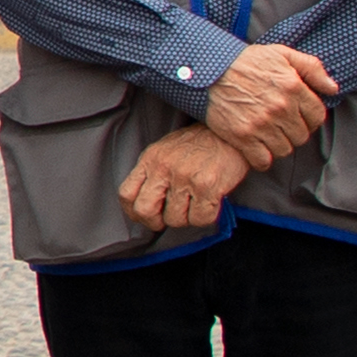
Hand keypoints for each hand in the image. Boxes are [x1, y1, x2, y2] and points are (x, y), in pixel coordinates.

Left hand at [122, 123, 252, 237]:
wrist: (229, 134)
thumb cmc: (198, 144)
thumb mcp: (165, 151)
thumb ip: (152, 173)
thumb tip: (144, 204)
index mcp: (151, 158)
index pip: (126, 194)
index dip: (134, 212)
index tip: (145, 217)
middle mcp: (164, 167)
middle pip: (145, 211)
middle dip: (156, 222)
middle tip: (168, 218)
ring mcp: (184, 177)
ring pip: (174, 220)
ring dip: (186, 218)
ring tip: (195, 203)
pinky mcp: (207, 186)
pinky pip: (199, 219)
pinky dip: (205, 217)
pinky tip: (209, 203)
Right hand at [203, 40, 338, 162]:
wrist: (207, 70)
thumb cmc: (246, 61)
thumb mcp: (282, 54)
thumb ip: (312, 68)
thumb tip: (333, 88)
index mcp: (293, 87)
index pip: (317, 116)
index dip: (309, 118)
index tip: (298, 116)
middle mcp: (280, 107)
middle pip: (301, 136)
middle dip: (294, 132)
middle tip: (281, 126)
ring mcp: (261, 124)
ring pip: (284, 150)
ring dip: (279, 145)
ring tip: (269, 136)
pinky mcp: (242, 137)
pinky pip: (263, 160)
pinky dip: (262, 158)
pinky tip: (256, 148)